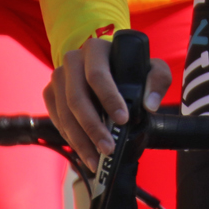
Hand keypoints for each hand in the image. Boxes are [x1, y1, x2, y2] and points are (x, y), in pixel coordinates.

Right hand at [42, 37, 172, 171]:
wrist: (109, 70)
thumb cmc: (131, 69)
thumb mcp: (151, 68)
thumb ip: (158, 81)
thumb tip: (150, 104)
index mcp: (95, 49)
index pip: (98, 75)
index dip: (109, 98)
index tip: (123, 119)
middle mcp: (72, 60)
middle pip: (77, 98)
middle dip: (93, 127)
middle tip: (108, 148)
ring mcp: (58, 77)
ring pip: (65, 113)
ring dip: (80, 140)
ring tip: (96, 159)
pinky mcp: (50, 93)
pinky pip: (57, 120)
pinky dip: (71, 138)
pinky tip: (85, 152)